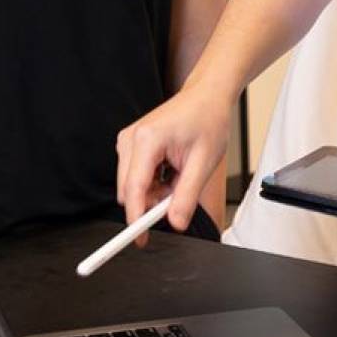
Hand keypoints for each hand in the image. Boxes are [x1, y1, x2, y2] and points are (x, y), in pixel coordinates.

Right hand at [115, 86, 230, 242]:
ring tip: (182, 174)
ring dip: (155, 192)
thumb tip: (175, 223)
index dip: (136, 219)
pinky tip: (173, 169)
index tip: (140, 240)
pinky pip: (136, 177)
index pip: (134, 189)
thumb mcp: (204, 162)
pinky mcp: (131, 145)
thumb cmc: (208, 120)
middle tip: (181, 195)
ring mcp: (128, 141)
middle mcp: (130, 139)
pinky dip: (154, 182)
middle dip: (152, 203)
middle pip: (129, 190)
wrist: (207, 96)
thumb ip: (187, 196)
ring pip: (133, 186)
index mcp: (147, 140)